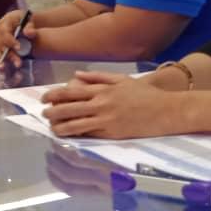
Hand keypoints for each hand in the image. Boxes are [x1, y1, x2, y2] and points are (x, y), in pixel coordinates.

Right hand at [0, 10, 38, 68]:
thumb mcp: (28, 22)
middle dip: (7, 55)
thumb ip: (30, 28)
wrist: (16, 24)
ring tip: (3, 69)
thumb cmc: (23, 23)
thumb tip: (29, 33)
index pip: (5, 33)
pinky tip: (0, 71)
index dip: (11, 41)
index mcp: (4, 24)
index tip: (19, 48)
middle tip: (17, 63)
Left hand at [41, 71, 183, 138]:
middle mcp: (102, 105)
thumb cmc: (146, 94)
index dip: (54, 95)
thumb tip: (76, 75)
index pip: (72, 92)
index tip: (44, 98)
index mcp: (103, 90)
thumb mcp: (122, 79)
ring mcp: (106, 121)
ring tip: (52, 127)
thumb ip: (98, 77)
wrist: (167, 111)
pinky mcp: (112, 134)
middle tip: (43, 114)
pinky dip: (77, 135)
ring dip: (60, 126)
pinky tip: (68, 135)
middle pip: (69, 108)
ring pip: (76, 124)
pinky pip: (90, 134)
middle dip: (52, 111)